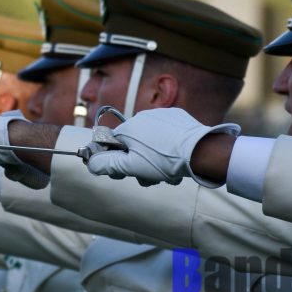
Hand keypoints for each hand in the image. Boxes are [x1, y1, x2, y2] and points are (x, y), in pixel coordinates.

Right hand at [85, 108, 239, 186]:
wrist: (201, 151)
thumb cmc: (163, 160)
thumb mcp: (131, 167)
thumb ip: (108, 165)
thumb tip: (90, 163)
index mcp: (128, 128)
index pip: (112, 144)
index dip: (115, 160)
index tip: (123, 172)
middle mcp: (142, 117)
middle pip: (132, 144)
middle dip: (137, 162)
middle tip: (150, 176)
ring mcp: (161, 115)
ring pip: (149, 140)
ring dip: (154, 158)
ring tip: (167, 171)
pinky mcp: (178, 117)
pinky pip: (165, 132)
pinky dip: (167, 144)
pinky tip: (176, 156)